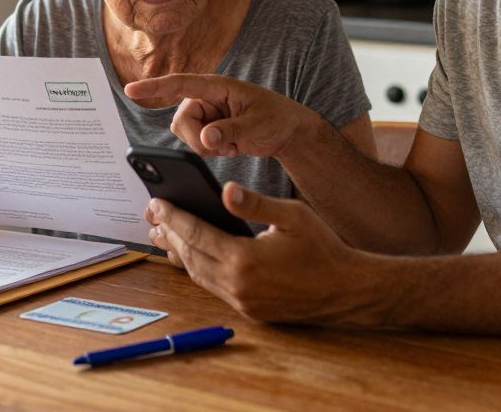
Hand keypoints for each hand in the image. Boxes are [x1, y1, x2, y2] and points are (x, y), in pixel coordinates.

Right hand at [124, 75, 316, 159]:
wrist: (287, 132)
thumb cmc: (277, 118)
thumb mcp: (257, 124)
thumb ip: (230, 130)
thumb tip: (204, 138)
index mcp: (217, 86)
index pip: (181, 84)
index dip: (155, 87)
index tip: (131, 90)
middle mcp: (206, 99)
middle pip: (180, 121)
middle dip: (197, 139)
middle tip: (226, 146)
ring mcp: (206, 116)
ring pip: (185, 136)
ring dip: (205, 148)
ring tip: (232, 144)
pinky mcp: (207, 130)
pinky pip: (195, 146)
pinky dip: (211, 152)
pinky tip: (231, 148)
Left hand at [146, 181, 374, 323]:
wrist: (347, 290)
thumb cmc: (324, 249)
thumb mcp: (293, 216)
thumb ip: (256, 203)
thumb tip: (224, 190)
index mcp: (244, 259)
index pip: (196, 234)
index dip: (173, 217)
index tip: (157, 202)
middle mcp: (238, 284)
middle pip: (190, 256)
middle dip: (170, 233)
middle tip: (153, 215)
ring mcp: (242, 301)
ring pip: (198, 274)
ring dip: (179, 253)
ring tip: (164, 234)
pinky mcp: (249, 310)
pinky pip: (213, 287)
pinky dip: (198, 269)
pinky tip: (194, 256)